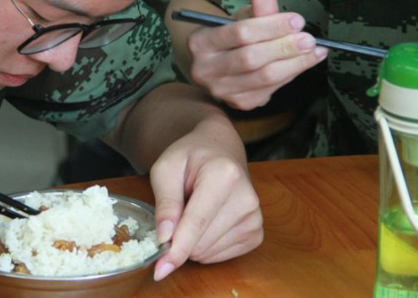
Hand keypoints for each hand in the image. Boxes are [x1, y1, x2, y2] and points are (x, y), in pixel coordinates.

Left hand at [149, 122, 262, 279]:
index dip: (177, 249)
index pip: (197, 222)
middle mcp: (247, 197)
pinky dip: (206, 247)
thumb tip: (165, 238)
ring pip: (209, 253)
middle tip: (177, 210)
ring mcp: (255, 217)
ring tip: (194, 210)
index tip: (160, 268)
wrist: (219, 149)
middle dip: (180, 238)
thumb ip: (165, 203)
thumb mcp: (166, 169)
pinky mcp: (256, 232)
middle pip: (202, 241)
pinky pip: (221, 256)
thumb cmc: (190, 157)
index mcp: (224, 175)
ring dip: (192, 241)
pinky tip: (206, 223)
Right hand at [184, 0, 326, 109]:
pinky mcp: (240, 102)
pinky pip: (271, 89)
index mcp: (200, 42)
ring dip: (295, 63)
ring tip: (314, 50)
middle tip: (309, 38)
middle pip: (251, 58)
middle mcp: (204, 70)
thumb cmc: (230, 38)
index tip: (296, 20)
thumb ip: (255, 8)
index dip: (271, 26)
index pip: (240, 33)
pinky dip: (291, 74)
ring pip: (264, 77)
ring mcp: (221, 90)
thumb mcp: (240, 18)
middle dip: (284, 47)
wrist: (216, 65)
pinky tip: (304, 62)